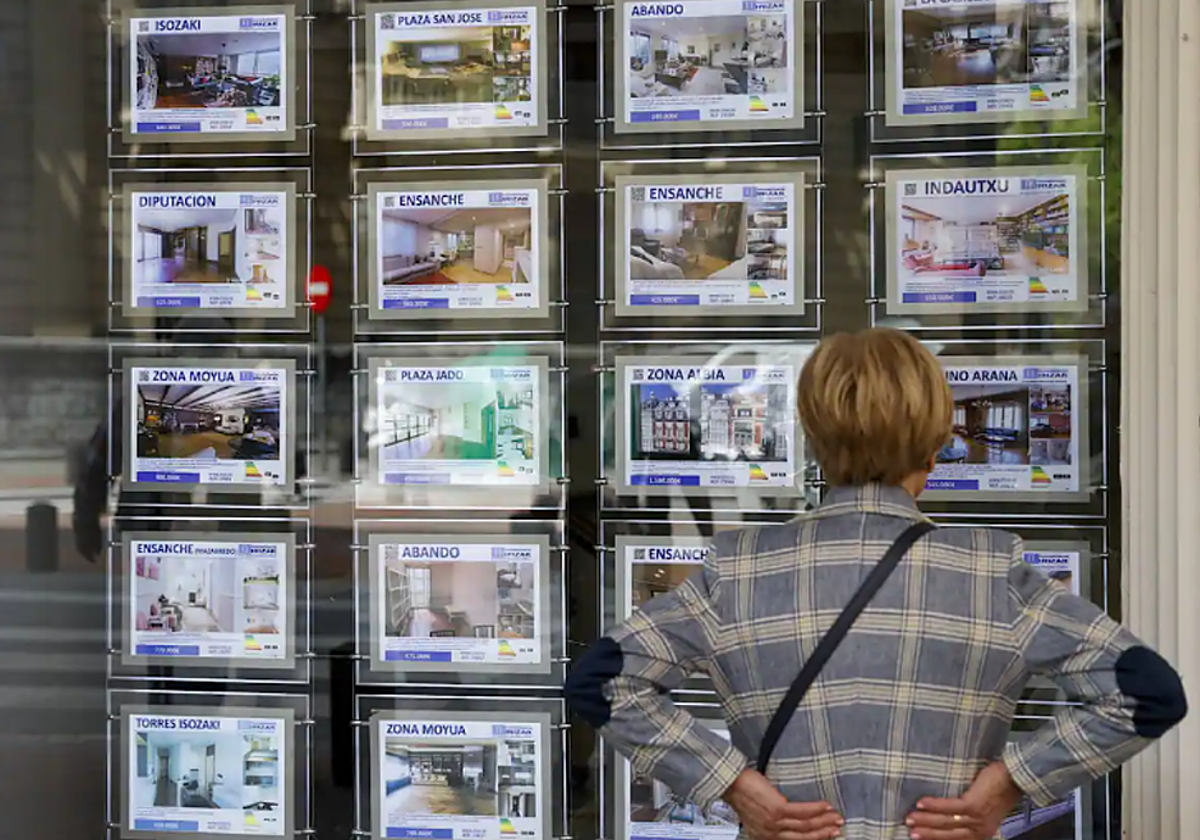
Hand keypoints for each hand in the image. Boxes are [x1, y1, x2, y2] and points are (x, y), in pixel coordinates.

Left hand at [723, 769, 843, 839]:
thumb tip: (786, 819)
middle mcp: (770, 833)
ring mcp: (774, 823)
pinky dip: (817, 809)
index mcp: (765, 836)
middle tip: (837, 829)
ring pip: (806, 825)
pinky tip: (826, 806)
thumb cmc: (742, 793)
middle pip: (803, 836)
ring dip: (824, 821)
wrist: (729, 783)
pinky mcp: (777, 810)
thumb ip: (771, 822)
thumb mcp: (755, 815)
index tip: (826, 833)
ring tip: (836, 817)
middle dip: (823, 832)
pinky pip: (802, 812)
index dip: (813, 838)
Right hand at [904, 760, 1023, 839]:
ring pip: (946, 822)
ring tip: (910, 818)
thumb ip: (970, 814)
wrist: (1015, 777)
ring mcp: (976, 819)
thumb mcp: (985, 808)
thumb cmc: (1000, 788)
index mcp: (981, 832)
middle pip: (947, 834)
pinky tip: (921, 803)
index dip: (935, 838)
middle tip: (910, 831)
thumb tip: (948, 811)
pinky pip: (949, 808)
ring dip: (925, 820)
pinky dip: (933, 805)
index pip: (954, 839)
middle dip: (926, 833)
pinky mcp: (973, 806)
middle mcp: (979, 830)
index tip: (919, 836)